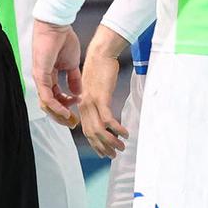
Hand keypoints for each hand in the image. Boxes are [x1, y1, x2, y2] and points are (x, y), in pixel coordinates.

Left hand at [31, 19, 81, 127]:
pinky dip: (56, 106)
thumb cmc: (63, 40)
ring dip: (59, 114)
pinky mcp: (40, 75)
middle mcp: (43, 79)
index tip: (77, 111)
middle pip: (49, 104)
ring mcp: (40, 78)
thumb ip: (74, 79)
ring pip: (46, 104)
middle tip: (73, 123)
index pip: (55, 97)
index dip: (67, 106)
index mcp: (50, 76)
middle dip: (62, 116)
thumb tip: (78, 93)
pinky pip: (46, 97)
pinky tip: (65, 111)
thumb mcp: (72, 64)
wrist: (58, 26)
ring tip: (70, 119)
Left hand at [79, 26, 128, 156]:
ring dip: (111, 141)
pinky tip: (125, 133)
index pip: (87, 130)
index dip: (95, 144)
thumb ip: (96, 101)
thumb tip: (103, 111)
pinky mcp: (101, 97)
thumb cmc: (100, 68)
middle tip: (114, 155)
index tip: (103, 152)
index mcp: (82, 104)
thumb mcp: (95, 88)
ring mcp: (92, 102)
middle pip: (92, 134)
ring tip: (121, 146)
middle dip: (103, 147)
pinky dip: (117, 128)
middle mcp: (85, 106)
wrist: (101, 53)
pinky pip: (108, 119)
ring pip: (100, 130)